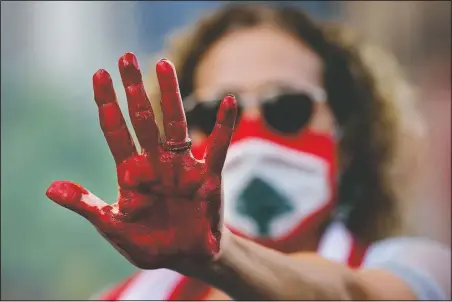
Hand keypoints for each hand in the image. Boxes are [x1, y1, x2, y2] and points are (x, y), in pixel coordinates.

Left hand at [46, 53, 236, 269]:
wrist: (186, 257)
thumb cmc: (150, 243)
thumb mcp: (115, 227)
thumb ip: (87, 206)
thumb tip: (50, 188)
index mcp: (131, 173)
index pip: (116, 131)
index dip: (107, 104)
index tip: (99, 75)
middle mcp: (155, 163)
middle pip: (143, 118)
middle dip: (134, 89)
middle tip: (127, 57)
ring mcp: (181, 167)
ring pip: (175, 125)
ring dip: (170, 96)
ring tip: (163, 65)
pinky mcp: (208, 176)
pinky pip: (218, 147)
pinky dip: (224, 126)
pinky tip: (228, 102)